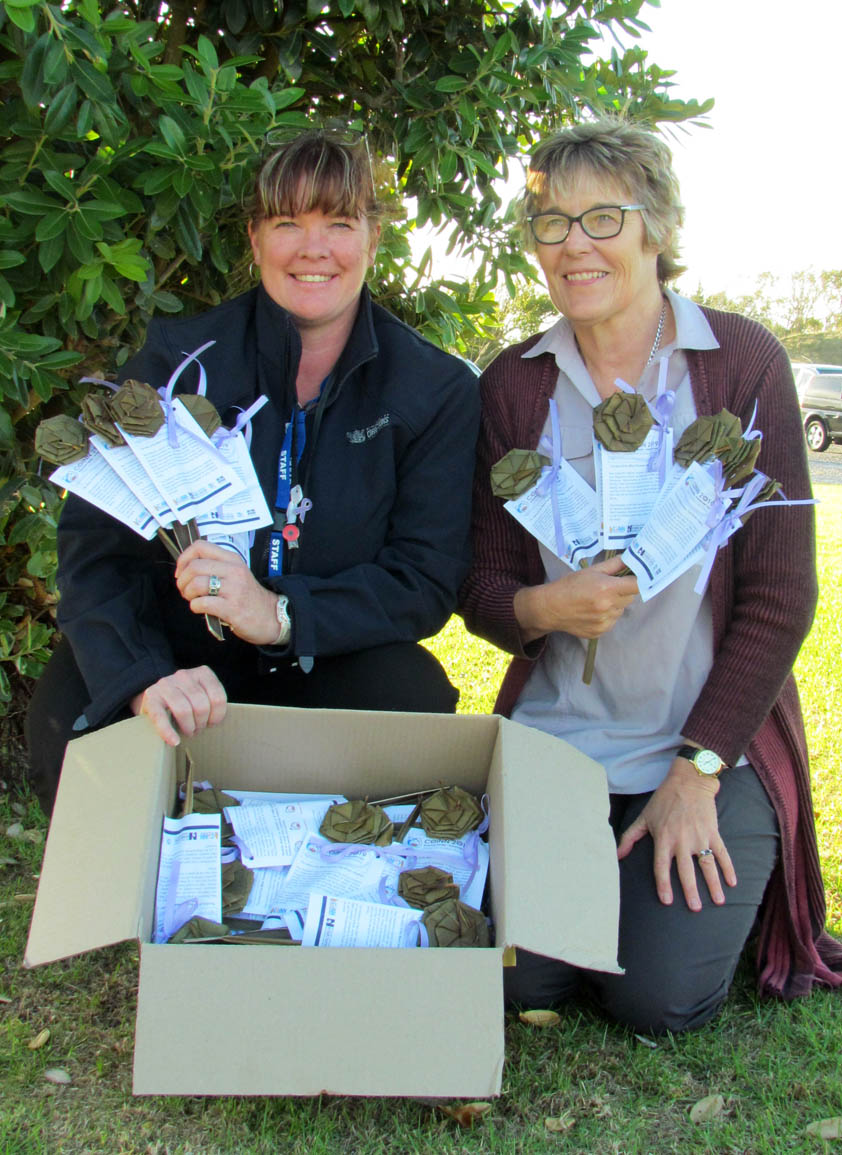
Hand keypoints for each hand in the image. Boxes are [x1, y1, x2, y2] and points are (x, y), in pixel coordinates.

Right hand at [130, 666, 227, 746]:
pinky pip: (161, 717)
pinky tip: (174, 741)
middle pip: (201, 706)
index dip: (217, 716)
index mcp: (202, 673)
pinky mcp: (151, 696)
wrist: (156, 697)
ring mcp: (166, 684)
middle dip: (201, 723)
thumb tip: (217, 722)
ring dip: (188, 728)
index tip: (211, 723)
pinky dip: (168, 732)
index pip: (218, 698)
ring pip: (184, 711)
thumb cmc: (185, 701)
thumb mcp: (202, 696)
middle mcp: (184, 675)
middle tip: (197, 730)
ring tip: (188, 732)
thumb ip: (212, 703)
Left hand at [174, 540, 279, 644]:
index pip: (200, 547)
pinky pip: (202, 603)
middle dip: (183, 580)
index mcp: (232, 559)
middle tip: (185, 590)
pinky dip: (195, 607)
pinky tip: (201, 609)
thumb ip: (215, 567)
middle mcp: (234, 571)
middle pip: (194, 566)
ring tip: (193, 599)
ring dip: (188, 594)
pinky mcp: (231, 608)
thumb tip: (185, 569)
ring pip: (196, 584)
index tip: (182, 571)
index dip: (184, 558)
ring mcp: (234, 589)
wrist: (271, 616)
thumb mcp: (236, 573)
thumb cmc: (248, 597)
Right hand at [514, 554, 638, 641]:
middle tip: (608, 587)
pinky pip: (612, 621)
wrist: (551, 608)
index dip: (639, 580)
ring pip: (621, 610)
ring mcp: (605, 621)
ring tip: (596, 600)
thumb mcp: (591, 570)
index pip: (637, 585)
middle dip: (623, 591)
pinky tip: (592, 610)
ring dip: (615, 604)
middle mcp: (608, 606)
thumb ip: (614, 565)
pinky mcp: (601, 631)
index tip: (637, 577)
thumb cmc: (569, 586)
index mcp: (607, 588)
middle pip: (630, 597)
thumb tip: (632, 558)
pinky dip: (607, 616)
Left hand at [616, 758, 736, 910]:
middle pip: (686, 870)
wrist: (688, 782)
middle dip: (691, 890)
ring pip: (707, 865)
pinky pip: (722, 853)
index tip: (666, 901)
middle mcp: (681, 840)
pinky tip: (732, 883)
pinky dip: (728, 868)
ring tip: (718, 901)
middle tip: (695, 908)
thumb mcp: (644, 817)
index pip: (661, 866)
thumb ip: (629, 838)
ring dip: (713, 884)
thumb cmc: (663, 800)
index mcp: (663, 838)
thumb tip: (616, 855)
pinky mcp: (713, 832)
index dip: (663, 884)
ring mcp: (699, 837)